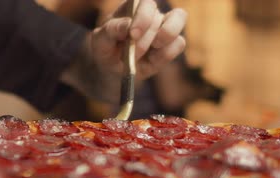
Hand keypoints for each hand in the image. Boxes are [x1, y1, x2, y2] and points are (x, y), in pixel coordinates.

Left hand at [64, 0, 187, 102]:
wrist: (114, 69)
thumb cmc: (107, 49)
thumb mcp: (100, 41)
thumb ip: (111, 30)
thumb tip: (128, 25)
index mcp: (132, 7)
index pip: (144, 2)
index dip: (142, 16)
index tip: (133, 35)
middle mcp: (151, 13)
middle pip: (157, 16)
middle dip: (145, 38)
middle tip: (133, 52)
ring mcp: (164, 26)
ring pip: (178, 18)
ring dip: (166, 35)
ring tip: (153, 47)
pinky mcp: (173, 43)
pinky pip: (178, 43)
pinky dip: (165, 54)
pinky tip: (151, 60)